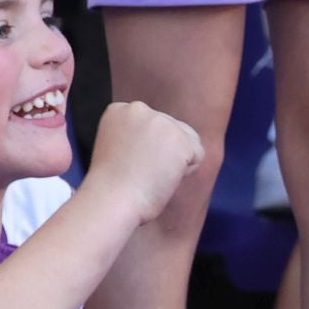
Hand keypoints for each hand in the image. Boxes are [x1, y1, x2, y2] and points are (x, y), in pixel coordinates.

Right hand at [83, 97, 205, 219]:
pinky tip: (163, 177)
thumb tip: (165, 139)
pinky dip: (186, 172)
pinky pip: (197, 155)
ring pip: (188, 141)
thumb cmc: (113, 186)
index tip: (127, 161)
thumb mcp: (118, 146)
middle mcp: (139, 109)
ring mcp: (160, 121)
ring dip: (176, 161)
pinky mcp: (179, 138)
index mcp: (120, 110)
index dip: (147, 149)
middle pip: (173, 130)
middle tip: (140, 170)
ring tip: (151, 173)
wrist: (111, 200)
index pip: (153, 125)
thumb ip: (138, 135)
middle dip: (164, 154)